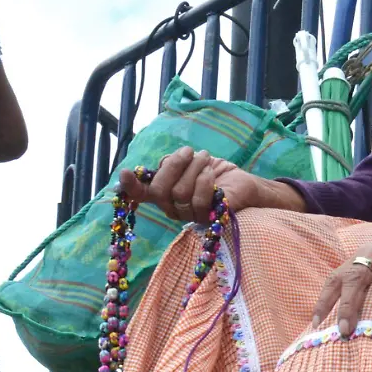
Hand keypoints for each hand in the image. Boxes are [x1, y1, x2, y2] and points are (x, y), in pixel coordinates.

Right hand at [118, 146, 303, 221]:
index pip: (141, 195)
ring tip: (206, 160)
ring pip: (180, 193)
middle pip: (159, 191)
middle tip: (189, 151)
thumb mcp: (191, 164)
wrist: (247, 184)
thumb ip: (172, 164)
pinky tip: (213, 174)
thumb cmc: (216, 173)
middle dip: (174, 165)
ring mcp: (191, 217)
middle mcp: (174, 209)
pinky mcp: (209, 220)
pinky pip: (199, 202)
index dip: (130, 187)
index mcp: (166, 195)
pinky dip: (205, 181)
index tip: (125, 173)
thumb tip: (159, 164)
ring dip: (195, 168)